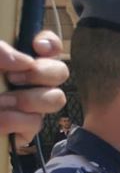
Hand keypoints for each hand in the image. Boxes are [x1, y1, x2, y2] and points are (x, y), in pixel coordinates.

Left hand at [0, 32, 68, 146]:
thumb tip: (24, 61)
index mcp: (14, 59)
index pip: (47, 45)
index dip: (50, 44)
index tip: (36, 46)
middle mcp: (26, 80)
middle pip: (60, 72)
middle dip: (42, 74)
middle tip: (13, 78)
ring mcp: (28, 105)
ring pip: (54, 99)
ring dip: (27, 99)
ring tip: (0, 102)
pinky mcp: (24, 129)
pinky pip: (35, 122)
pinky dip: (14, 120)